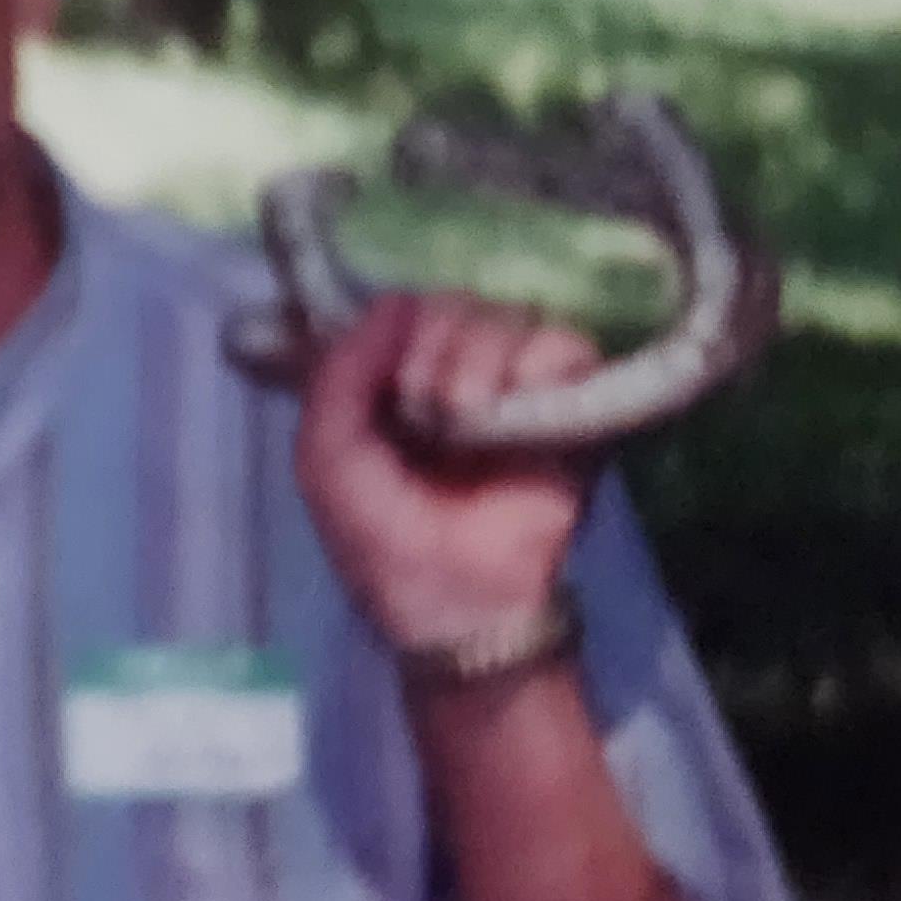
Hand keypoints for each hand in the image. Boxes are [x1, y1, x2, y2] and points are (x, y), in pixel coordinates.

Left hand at [292, 292, 595, 653]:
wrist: (455, 599)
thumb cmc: (382, 535)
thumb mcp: (328, 456)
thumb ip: (340, 374)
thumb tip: (396, 301)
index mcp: (396, 380)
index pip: (406, 307)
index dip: (398, 326)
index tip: (391, 376)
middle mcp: (457, 373)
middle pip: (458, 303)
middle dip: (437, 344)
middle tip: (430, 407)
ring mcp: (516, 389)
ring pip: (511, 317)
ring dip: (482, 355)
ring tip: (468, 415)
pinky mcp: (572, 408)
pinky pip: (569, 346)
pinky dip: (543, 362)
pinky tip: (518, 404)